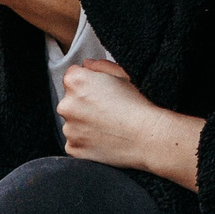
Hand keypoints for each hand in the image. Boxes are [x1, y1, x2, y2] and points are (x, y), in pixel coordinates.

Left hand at [58, 61, 204, 189]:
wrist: (148, 137)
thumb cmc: (138, 104)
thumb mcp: (122, 75)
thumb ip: (99, 66)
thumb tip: (86, 65)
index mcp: (75, 81)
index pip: (71, 77)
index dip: (88, 83)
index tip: (101, 92)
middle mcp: (66, 105)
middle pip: (70, 101)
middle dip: (83, 104)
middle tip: (107, 110)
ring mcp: (68, 129)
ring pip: (72, 123)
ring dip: (84, 124)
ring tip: (108, 126)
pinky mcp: (73, 148)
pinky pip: (76, 142)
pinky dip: (86, 142)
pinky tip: (105, 139)